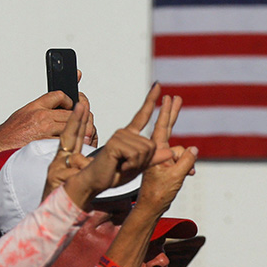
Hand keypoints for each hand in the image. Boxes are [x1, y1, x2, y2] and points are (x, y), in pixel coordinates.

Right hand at [0, 70, 96, 151]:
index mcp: (35, 107)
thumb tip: (60, 105)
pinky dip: (73, 143)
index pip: (60, 95)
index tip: (73, 104)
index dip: (70, 99)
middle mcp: (41, 116)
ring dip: (79, 130)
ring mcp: (44, 129)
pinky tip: (75, 145)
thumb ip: (42, 109)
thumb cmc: (10, 135)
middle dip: (79, 118)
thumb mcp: (24, 115)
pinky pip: (67, 140)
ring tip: (82, 135)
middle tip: (84, 123)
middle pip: (71, 112)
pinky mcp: (47, 143)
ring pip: (72, 125)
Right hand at [59, 85, 171, 207]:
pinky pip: (136, 154)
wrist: (96, 182)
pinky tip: (120, 165)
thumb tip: (170, 151)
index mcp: (131, 135)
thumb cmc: (116, 174)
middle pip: (152, 146)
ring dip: (137, 164)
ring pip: (146, 151)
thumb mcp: (140, 166)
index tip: (158, 84)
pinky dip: (132, 165)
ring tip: (123, 165)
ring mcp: (119, 135)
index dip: (151, 100)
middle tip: (128, 165)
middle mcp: (125, 132)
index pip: (143, 115)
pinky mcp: (115, 142)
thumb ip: (154, 159)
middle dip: (145, 161)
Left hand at [134, 91, 196, 217]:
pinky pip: (181, 159)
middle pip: (168, 128)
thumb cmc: (159, 192)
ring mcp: (163, 158)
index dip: (167, 112)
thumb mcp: (175, 177)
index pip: (162, 127)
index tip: (168, 98)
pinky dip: (187, 165)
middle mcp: (159, 152)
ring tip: (187, 173)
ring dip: (187, 160)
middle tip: (176, 98)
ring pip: (180, 151)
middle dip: (173, 114)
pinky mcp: (167, 165)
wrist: (151, 206)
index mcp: (157, 152)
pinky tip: (190, 173)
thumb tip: (194, 148)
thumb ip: (186, 161)